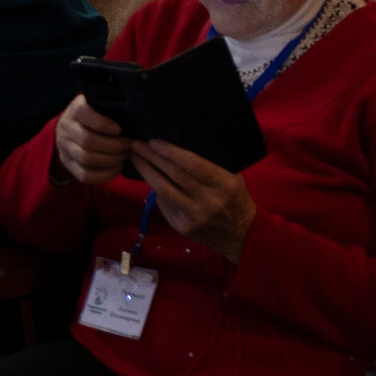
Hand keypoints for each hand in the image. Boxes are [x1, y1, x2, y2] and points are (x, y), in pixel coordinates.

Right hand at [53, 94, 130, 185]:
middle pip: (87, 141)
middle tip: (129, 146)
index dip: (103, 124)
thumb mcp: (100, 105)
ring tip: (125, 157)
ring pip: (86, 159)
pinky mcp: (68, 164)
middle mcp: (66, 128)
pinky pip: (85, 175)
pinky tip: (118, 168)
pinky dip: (105, 175)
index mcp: (75, 110)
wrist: (71, 129)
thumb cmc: (95, 115)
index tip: (119, 129)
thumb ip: (112, 106)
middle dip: (114, 146)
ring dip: (111, 161)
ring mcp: (65, 148)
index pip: (83, 114)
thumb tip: (135, 114)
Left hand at [131, 140, 256, 261]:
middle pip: (174, 175)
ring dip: (146, 171)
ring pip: (163, 190)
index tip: (153, 142)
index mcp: (225, 184)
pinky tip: (148, 177)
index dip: (170, 151)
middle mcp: (209, 201)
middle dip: (152, 157)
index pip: (192, 164)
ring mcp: (195, 216)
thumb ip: (209, 166)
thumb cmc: (235, 199)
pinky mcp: (183, 227)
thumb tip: (176, 148)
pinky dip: (155, 189)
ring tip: (134, 158)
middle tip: (136, 144)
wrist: (241, 234)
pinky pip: (164, 204)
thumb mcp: (232, 179)